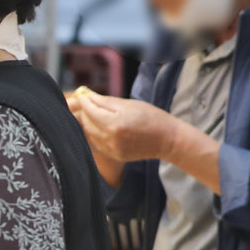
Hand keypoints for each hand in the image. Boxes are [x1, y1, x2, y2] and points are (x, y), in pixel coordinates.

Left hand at [69, 90, 184, 166]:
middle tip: (84, 102)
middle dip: (84, 111)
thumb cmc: (152, 117)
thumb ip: (106, 101)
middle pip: (87, 123)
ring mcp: (111, 149)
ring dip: (88, 122)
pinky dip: (94, 133)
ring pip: (90, 134)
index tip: (81, 94)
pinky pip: (97, 143)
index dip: (85, 101)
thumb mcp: (130, 105)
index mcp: (115, 123)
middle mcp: (111, 138)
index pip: (91, 111)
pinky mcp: (114, 155)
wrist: (168, 140)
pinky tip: (99, 125)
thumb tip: (87, 95)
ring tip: (92, 112)